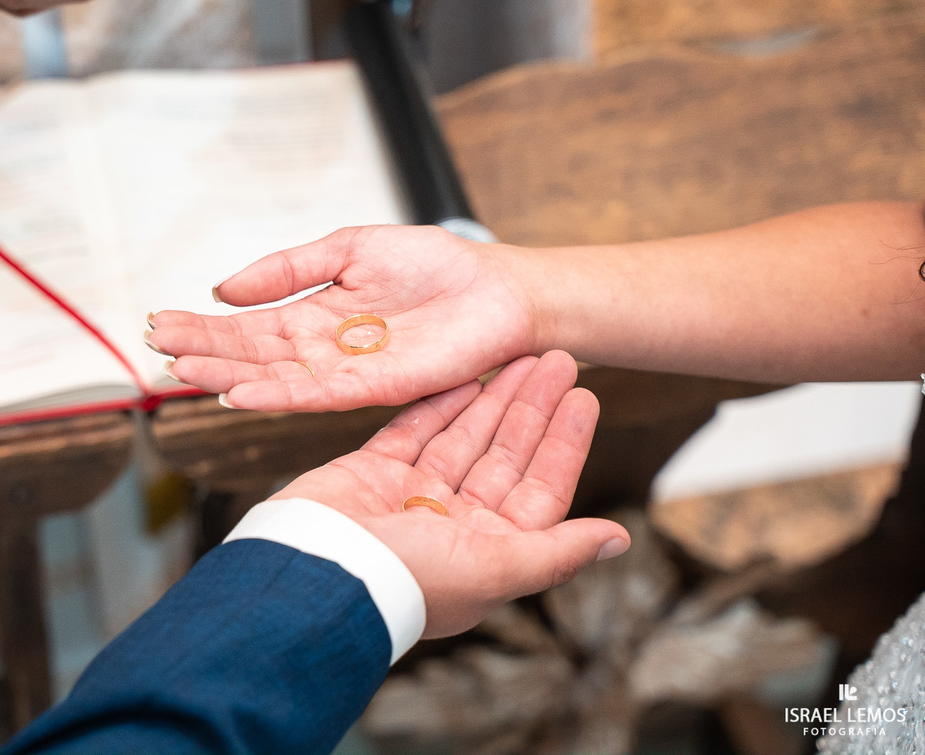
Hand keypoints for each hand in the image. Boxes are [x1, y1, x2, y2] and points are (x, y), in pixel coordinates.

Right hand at [150, 225, 536, 411]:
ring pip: (274, 378)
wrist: (497, 289)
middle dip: (202, 351)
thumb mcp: (349, 248)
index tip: (158, 321)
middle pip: (251, 354)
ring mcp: (345, 372)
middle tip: (155, 348)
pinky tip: (239, 393)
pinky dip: (276, 396)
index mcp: (314, 314)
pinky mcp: (374, 388)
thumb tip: (224, 288)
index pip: (247, 324)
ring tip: (182, 372)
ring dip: (227, 377)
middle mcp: (323, 350)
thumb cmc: (433, 265)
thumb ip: (288, 268)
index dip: (203, 325)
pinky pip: (316, 395)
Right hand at [269, 351, 629, 638]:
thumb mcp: (497, 569)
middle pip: (504, 457)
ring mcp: (409, 499)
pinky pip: (411, 433)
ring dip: (491, 400)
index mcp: (487, 553)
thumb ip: (558, 552)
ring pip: (462, 439)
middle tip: (556, 360)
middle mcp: (452, 526)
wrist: (319, 572)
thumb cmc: (411, 580)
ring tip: (519, 357)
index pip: (539, 489)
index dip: (565, 444)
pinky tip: (465, 377)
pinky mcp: (370, 476)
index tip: (585, 398)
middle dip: (531, 410)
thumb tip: (619, 539)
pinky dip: (437, 406)